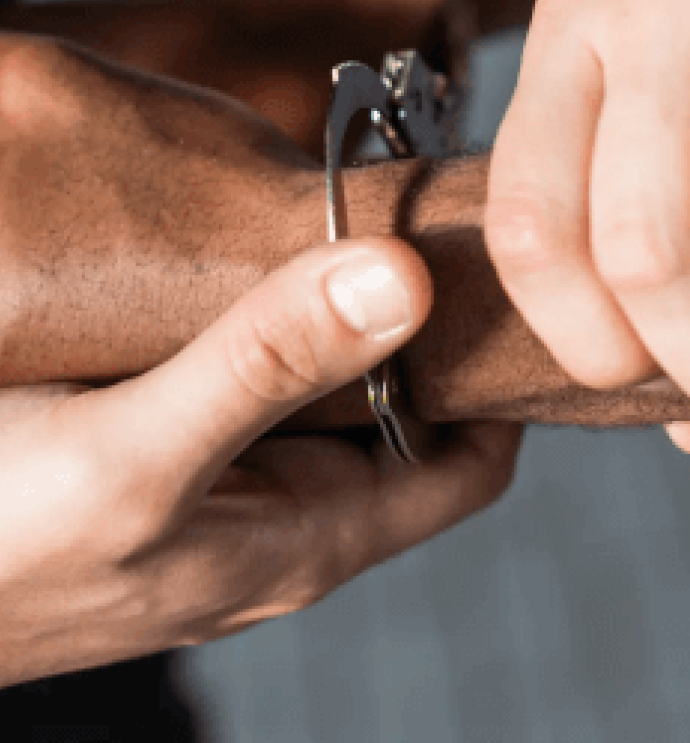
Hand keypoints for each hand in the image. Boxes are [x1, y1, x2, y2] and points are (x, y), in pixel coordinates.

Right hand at [0, 235, 520, 686]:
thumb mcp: (135, 458)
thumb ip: (263, 367)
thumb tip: (405, 280)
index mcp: (311, 536)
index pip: (471, 458)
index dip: (499, 370)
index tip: (502, 267)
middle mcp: (284, 515)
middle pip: (404, 410)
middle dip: (420, 318)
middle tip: (420, 206)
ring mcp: (225, 481)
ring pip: (326, 384)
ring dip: (340, 307)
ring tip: (345, 209)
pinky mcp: (164, 449)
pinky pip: (251, 375)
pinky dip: (268, 315)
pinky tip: (249, 256)